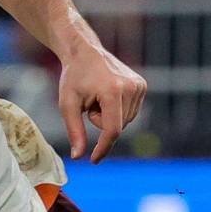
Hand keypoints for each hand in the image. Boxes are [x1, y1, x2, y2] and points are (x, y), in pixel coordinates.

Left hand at [55, 39, 145, 161]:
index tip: (94, 160)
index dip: (103, 148)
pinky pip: (130, 112)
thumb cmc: (74, 77)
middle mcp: (130, 88)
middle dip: (101, 122)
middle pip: (117, 127)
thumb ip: (74, 131)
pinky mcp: (142, 85)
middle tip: (90, 103)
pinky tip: (108, 94)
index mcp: (112, 91)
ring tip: (99, 96)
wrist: (85, 51)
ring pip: (125, 121)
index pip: (112, 130)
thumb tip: (78, 157)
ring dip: (109, 116)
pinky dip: (117, 110)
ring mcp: (139, 86)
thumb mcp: (68, 104)